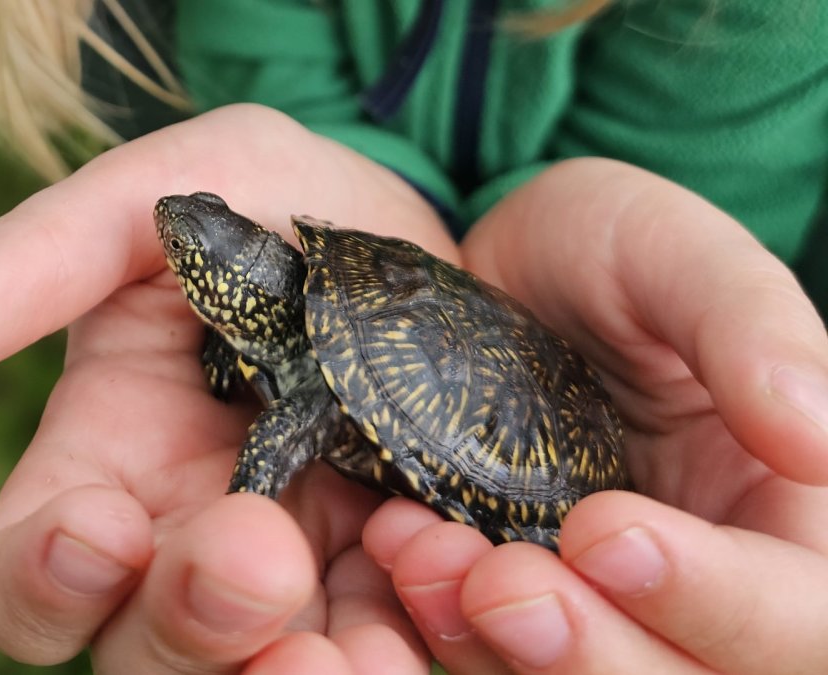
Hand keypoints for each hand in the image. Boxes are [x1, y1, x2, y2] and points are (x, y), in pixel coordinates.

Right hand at [0, 104, 454, 673]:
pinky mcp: (397, 571)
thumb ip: (36, 260)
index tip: (101, 522)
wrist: (411, 227)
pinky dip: (402, 646)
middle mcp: (183, 541)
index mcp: (102, 466)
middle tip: (260, 555)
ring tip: (354, 648)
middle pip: (143, 657)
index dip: (41, 580)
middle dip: (189, 626)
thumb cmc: (261, 204)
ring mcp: (297, 568)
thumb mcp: (154, 200)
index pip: (25, 581)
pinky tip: (447, 594)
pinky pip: (387, 645)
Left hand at [364, 158, 827, 673]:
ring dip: (496, 649)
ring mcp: (596, 602)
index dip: (715, 598)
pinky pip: (481, 652)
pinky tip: (393, 549)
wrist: (490, 273)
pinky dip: (436, 622)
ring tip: (422, 559)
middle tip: (500, 583)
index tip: (606, 530)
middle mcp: (698, 584)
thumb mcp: (673, 253)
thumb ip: (747, 328)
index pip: (796, 612)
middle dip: (592, 653)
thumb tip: (821, 439)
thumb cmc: (603, 249)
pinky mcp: (507, 598)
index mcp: (782, 516)